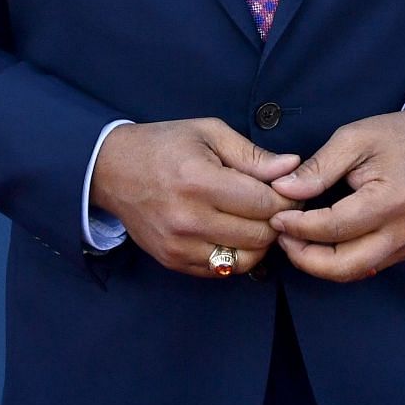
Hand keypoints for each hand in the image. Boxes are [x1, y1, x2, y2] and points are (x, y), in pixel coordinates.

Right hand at [90, 117, 301, 277]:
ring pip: (245, 260)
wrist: (111, 170)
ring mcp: (179, 245)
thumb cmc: (164, 145)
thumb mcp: (208, 133)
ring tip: (254, 220)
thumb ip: (252, 154)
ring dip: (259, 243)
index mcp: (199, 180)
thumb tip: (293, 167)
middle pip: (259, 235)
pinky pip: (222, 271)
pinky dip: (236, 256)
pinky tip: (232, 233)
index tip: (290, 191)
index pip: (264, 203)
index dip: (287, 199)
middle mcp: (189, 219)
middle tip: (275, 206)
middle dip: (277, 221)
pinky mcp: (173, 261)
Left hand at [265, 100, 404, 281]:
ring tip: (294, 239)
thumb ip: (318, 168)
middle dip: (305, 258)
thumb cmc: (394, 136)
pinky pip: (364, 267)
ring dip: (318, 263)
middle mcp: (402, 231)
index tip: (276, 216)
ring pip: (353, 272)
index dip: (299, 227)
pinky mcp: (404, 250)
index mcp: (391, 200)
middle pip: (344, 265)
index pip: (334, 227)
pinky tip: (316, 242)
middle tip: (281, 236)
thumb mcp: (352, 139)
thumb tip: (283, 190)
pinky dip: (336, 262)